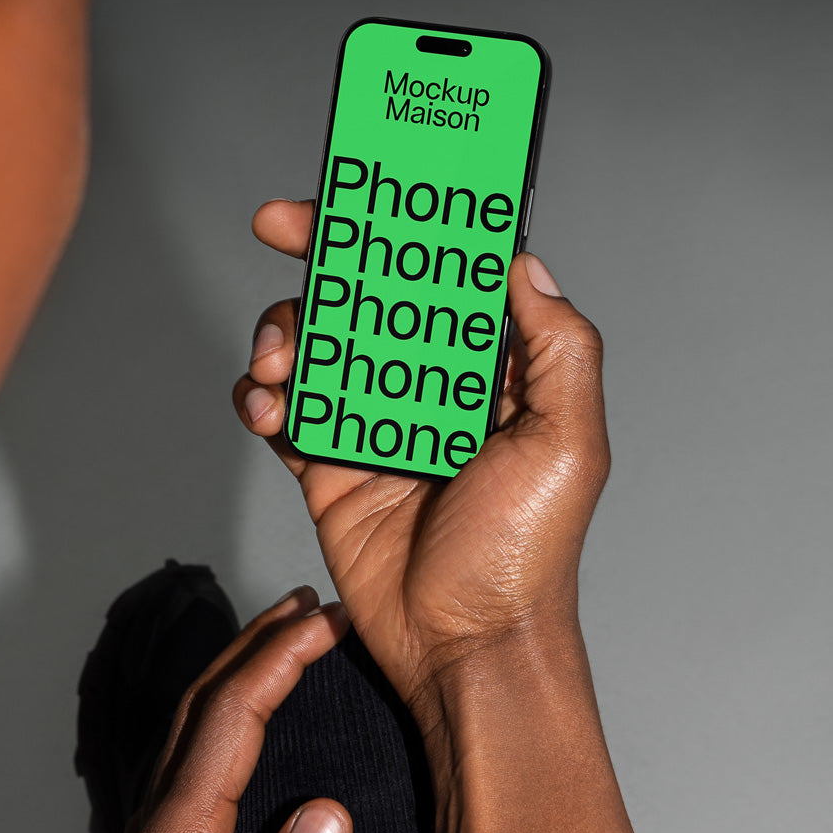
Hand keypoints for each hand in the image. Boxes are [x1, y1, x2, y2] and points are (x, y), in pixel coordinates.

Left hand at [31, 589, 351, 832]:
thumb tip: (329, 816)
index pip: (231, 723)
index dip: (279, 662)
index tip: (329, 621)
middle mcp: (161, 825)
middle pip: (206, 705)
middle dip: (259, 642)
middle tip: (313, 603)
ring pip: (195, 725)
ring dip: (241, 668)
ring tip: (286, 636)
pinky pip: (198, 757)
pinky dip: (229, 711)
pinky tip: (249, 719)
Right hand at [232, 199, 609, 723]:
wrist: (464, 648)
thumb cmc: (527, 557)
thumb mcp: (570, 443)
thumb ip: (559, 346)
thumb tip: (525, 262)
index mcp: (491, 369)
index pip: (444, 273)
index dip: (407, 222)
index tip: (370, 185)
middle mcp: (430, 386)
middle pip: (367, 291)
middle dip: (323, 250)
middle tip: (280, 223)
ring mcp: (375, 422)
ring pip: (317, 341)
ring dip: (285, 329)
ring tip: (281, 361)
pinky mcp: (328, 464)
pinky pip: (284, 407)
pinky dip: (262, 393)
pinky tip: (266, 403)